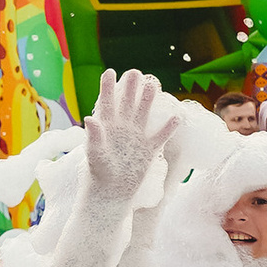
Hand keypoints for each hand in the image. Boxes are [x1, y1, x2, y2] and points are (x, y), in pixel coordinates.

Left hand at [82, 65, 171, 206]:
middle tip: (135, 72)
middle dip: (130, 88)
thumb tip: (90, 118)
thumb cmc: (98, 175)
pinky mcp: (148, 151)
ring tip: (153, 85)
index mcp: (107, 128)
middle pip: (127, 104)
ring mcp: (136, 139)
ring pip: (144, 114)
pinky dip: (168, 128)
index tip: (110, 72)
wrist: (111, 194)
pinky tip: (176, 117)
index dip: (108, 88)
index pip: (107, 103)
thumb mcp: (95, 154)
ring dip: (148, 101)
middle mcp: (122, 129)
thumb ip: (94, 136)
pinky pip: (160, 136)